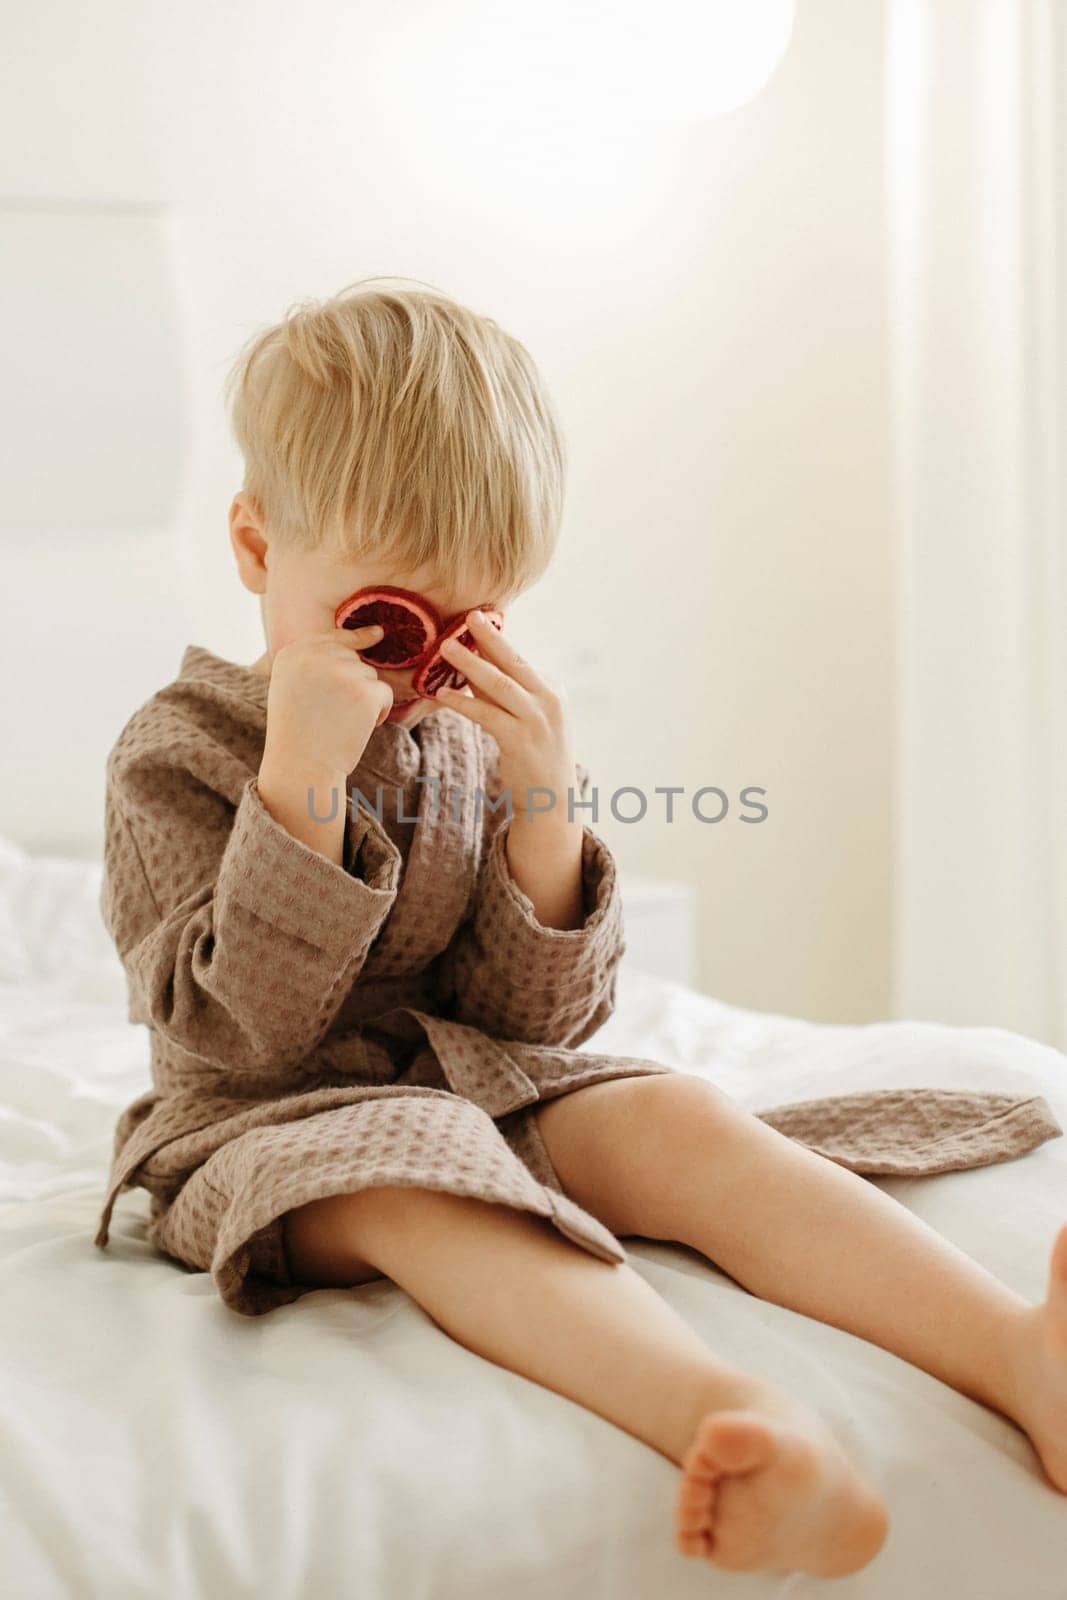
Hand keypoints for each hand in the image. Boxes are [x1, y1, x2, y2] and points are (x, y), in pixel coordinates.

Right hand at [262, 623, 393, 782]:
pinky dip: (380, 711)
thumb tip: (375, 632)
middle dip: (353, 683)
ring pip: (370, 677)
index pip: (333, 636)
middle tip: (332, 713)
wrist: (302, 768)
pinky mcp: (364, 691)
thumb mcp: (293, 686)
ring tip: (340, 722)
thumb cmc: (299, 733)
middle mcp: (314, 656)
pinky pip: (384, 693)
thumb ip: (319, 660)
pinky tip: (359, 728)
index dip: (355, 639)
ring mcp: (340, 672)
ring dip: (364, 700)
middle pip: (354, 658)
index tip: (376, 634)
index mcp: (292, 653)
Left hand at [434, 611, 579, 823]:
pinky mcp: (519, 741)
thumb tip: (472, 669)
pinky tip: (443, 694)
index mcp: (552, 691)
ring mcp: (536, 720)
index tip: (477, 618)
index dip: (495, 639)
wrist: (552, 799)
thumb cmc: (536, 755)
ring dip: (471, 664)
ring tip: (447, 648)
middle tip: (469, 617)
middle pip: (514, 662)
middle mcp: (549, 701)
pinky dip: (463, 702)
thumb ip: (504, 694)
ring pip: (499, 684)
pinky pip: (486, 715)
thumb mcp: (527, 718)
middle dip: (489, 638)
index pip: (519, 660)